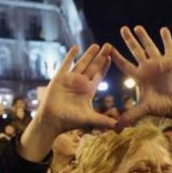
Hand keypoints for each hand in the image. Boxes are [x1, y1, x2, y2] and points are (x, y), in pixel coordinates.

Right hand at [20, 44, 117, 162]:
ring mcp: (70, 79)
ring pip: (81, 63)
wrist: (52, 120)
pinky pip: (66, 64)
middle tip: (109, 45)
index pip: (99, 75)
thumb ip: (103, 120)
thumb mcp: (89, 119)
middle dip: (101, 56)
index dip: (105, 66)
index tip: (112, 57)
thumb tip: (119, 127)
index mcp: (88, 90)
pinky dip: (70, 56)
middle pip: (93, 67)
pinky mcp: (59, 77)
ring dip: (88, 54)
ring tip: (96, 45)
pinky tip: (76, 47)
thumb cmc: (69, 121)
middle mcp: (80, 83)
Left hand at [111, 26, 171, 135]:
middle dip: (129, 40)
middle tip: (122, 29)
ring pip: (150, 47)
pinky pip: (168, 48)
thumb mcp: (144, 109)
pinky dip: (166, 39)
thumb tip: (116, 129)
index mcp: (138, 77)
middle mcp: (147, 68)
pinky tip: (163, 29)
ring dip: (144, 37)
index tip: (106, 49)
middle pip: (135, 51)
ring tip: (137, 27)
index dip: (115, 57)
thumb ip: (130, 116)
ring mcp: (159, 64)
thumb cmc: (163, 107)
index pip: (124, 64)